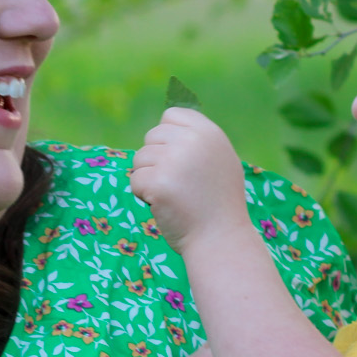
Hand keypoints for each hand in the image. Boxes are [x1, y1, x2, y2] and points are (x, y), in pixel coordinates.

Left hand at [129, 107, 248, 251]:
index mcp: (209, 132)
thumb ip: (197, 139)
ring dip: (149, 178)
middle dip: (156, 160)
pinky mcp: (158, 181)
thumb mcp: (219, 160)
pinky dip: (144, 195)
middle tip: (179, 184)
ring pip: (139, 159)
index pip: (171, 116)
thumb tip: (166, 119)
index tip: (180, 163)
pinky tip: (165, 205)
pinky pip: (135, 180)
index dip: (167, 139)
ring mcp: (175, 160)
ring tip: (175, 196)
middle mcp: (193, 141)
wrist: (221, 240)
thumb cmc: (217, 203)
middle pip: (151, 137)